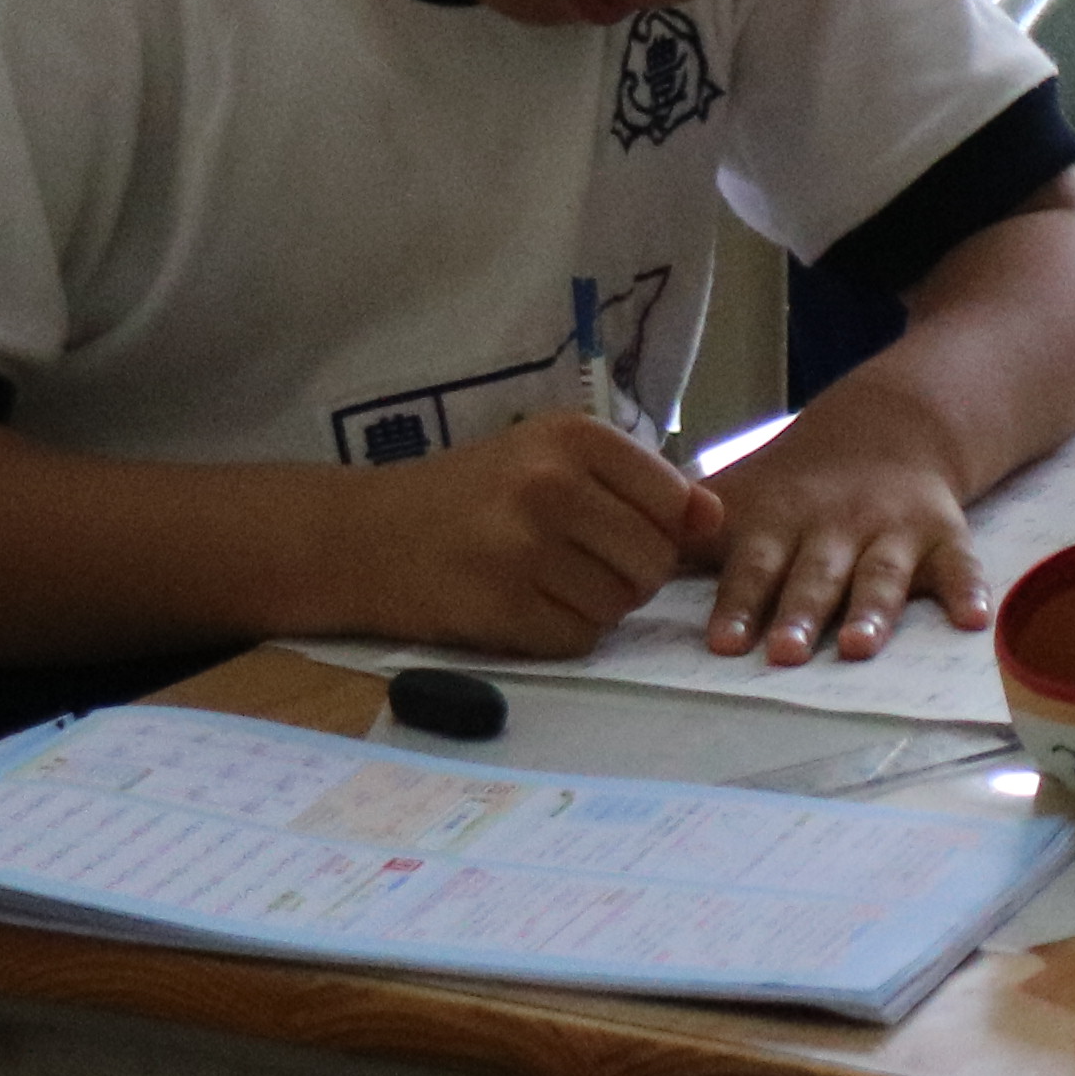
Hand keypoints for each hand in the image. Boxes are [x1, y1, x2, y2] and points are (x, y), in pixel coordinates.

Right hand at [341, 412, 714, 656]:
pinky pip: (576, 638)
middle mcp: (551, 484)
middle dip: (633, 576)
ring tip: (549, 584)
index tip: (623, 532)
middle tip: (584, 566)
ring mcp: (522, 547)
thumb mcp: (551, 458)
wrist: (361, 536)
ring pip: (620, 603)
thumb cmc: (471, 495)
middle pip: (654, 559)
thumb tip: (713, 520)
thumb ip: (636, 483)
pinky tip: (526, 609)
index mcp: (573, 437)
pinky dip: (562, 635)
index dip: (663, 529)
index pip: (676, 500)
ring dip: (598, 607)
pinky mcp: (497, 605)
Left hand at [695, 395, 990, 666]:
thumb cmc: (794, 482)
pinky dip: (970, 590)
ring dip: (873, 610)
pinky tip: (975, 621)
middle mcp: (834, 526)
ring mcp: (890, 530)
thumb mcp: (736, 494)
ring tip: (861, 649)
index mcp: (778, 520)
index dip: (739, 601)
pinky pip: (960, 563)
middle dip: (800, 613)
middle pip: (815, 573)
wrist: (890, 426)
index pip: (752, 563)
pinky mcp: (942, 532)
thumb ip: (683, 534)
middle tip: (785, 655)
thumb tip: (602, 575)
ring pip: (881, 573)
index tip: (723, 642)